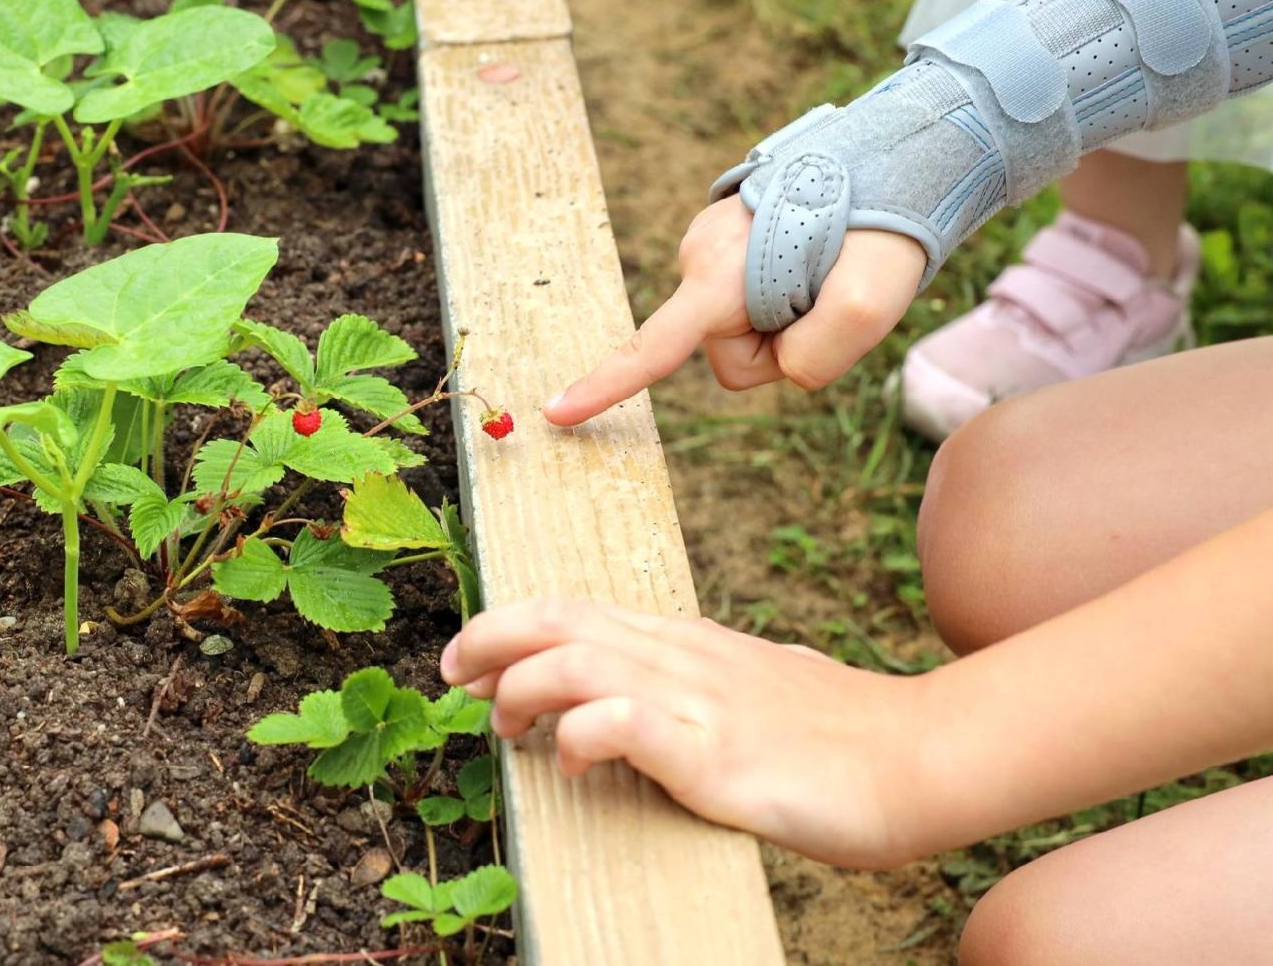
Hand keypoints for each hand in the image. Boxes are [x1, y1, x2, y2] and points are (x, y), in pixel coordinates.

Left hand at [441, 599, 936, 868]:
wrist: (918, 755)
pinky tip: (573, 757)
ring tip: (503, 724)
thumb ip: (700, 684)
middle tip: (452, 678)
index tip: (470, 664)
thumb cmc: (838, 732)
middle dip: (489, 640)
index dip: (508, 628)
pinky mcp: (716, 753)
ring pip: (578, 662)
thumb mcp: (755, 689)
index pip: (576, 611)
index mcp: (685, 642)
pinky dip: (582, 733)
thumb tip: (661, 699)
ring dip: (522, 687)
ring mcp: (699, 700)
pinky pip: (626, 724)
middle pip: (560, 620)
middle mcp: (682, 657)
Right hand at [543, 197, 926, 426]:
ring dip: (789, 315)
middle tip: (833, 293)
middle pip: (729, 353)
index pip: (656, 347)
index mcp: (720, 274)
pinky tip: (822, 255)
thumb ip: (817, 360)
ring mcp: (712, 244)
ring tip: (831, 266)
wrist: (900, 150)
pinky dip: (788, 293)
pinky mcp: (729, 239)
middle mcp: (700, 255)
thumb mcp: (872, 304)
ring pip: (743, 327)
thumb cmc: (886, 225)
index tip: (557, 413)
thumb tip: (782, 367)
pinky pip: (752, 298)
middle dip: (780, 344)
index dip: (607, 385)